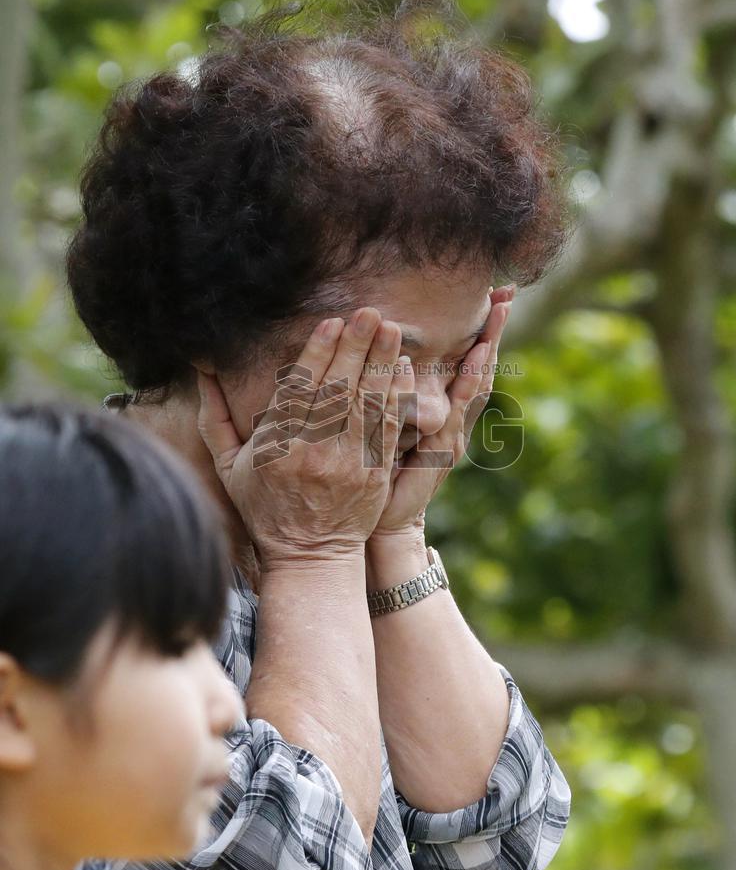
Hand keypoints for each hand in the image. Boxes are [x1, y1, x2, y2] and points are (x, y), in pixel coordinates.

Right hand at [196, 308, 413, 571]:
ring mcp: (349, 463)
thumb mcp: (229, 466)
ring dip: (380, 363)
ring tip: (389, 329)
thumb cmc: (265, 507)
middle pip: (339, 389)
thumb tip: (201, 370)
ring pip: (367, 403)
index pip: (300, 390)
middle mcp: (315, 452)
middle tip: (368, 312)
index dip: (318, 354)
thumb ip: (215, 416)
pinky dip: (395, 397)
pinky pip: (387, 428)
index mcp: (278, 447)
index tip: (331, 323)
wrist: (309, 556)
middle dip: (355, 347)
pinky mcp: (376, 473)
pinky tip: (401, 369)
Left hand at [370, 284, 514, 537]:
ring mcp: (453, 438)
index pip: (466, 363)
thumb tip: (386, 350)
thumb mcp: (387, 424)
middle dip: (493, 332)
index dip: (481, 330)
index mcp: (444, 412)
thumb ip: (394, 392)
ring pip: (474, 388)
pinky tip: (472, 362)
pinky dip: (462, 387)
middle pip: (480, 369)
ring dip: (486, 353)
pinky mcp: (442, 455)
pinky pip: (453, 415)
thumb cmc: (380, 473)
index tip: (494, 295)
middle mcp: (455, 422)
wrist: (384, 522)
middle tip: (506, 295)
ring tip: (497, 318)